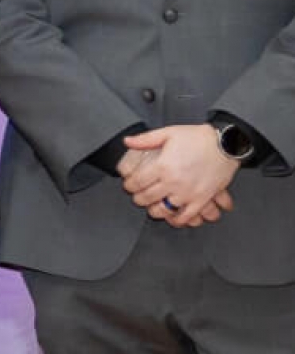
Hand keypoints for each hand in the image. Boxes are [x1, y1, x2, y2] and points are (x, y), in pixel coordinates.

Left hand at [122, 126, 239, 222]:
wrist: (226, 144)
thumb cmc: (199, 138)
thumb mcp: (169, 133)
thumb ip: (145, 139)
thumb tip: (127, 141)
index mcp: (163, 166)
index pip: (136, 182)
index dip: (129, 185)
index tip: (129, 185)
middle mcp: (174, 182)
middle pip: (147, 198)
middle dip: (138, 198)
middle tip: (138, 196)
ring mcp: (188, 192)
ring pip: (164, 210)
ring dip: (154, 211)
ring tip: (152, 206)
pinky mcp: (202, 199)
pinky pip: (186, 216)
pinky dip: (177, 220)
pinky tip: (172, 217)